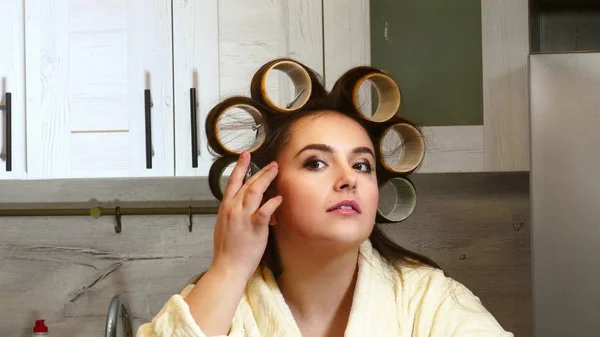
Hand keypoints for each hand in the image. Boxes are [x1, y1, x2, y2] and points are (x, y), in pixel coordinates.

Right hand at [211, 151, 281, 280]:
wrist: (228, 267)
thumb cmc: (227, 249)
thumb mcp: (223, 226)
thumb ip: (233, 213)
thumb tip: (241, 204)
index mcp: (225, 208)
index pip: (232, 182)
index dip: (239, 167)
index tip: (245, 155)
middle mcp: (233, 209)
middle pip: (248, 184)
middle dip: (260, 172)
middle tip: (272, 164)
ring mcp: (244, 218)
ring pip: (255, 192)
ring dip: (266, 179)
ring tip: (276, 171)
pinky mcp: (255, 228)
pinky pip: (265, 211)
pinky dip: (272, 202)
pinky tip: (279, 197)